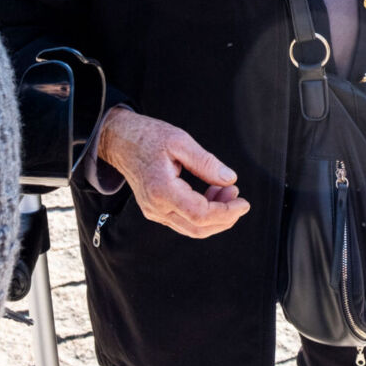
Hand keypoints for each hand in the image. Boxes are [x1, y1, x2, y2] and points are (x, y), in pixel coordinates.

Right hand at [97, 109, 248, 238]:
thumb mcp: (180, 141)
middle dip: (225, 217)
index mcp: (161, 190)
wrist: (121, 141)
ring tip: (228, 191)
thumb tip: (229, 180)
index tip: (244, 203)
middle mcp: (156, 207)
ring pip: (192, 228)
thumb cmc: (148, 137)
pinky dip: (203, 213)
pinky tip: (212, 193)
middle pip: (198, 228)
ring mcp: (154, 212)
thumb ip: (206, 162)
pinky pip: (184, 220)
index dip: (226, 212)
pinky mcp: (156, 211)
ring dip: (216, 216)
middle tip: (238, 196)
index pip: (200, 214)